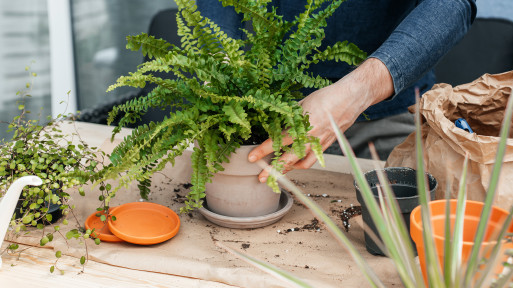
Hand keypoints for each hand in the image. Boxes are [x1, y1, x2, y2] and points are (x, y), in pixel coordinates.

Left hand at [248, 58, 394, 182]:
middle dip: (273, 170)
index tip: (251, 158)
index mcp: (302, 126)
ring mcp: (320, 144)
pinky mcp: (327, 146)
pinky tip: (295, 164)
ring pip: (302, 164)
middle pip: (288, 159)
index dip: (263, 151)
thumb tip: (276, 126)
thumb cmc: (325, 98)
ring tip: (277, 174)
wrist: (350, 99)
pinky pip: (312, 159)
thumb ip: (289, 118)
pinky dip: (302, 164)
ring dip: (288, 170)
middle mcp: (311, 138)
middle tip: (260, 178)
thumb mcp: (302, 105)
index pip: (277, 142)